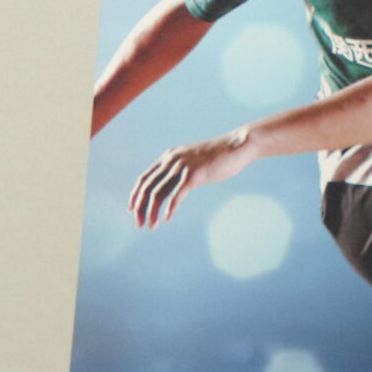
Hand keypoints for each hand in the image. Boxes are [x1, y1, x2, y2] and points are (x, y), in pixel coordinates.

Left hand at [130, 130, 256, 228]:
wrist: (238, 145)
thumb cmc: (220, 155)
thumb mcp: (195, 160)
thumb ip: (183, 170)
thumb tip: (177, 184)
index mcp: (169, 156)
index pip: (144, 178)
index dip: (135, 195)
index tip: (132, 210)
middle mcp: (171, 160)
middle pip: (146, 188)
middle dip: (139, 208)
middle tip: (139, 223)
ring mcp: (182, 167)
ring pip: (158, 194)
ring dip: (152, 213)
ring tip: (152, 226)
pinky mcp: (194, 175)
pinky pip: (176, 196)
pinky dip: (170, 209)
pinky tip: (168, 218)